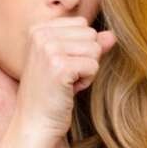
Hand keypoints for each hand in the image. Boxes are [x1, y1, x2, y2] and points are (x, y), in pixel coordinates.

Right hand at [14, 16, 116, 139]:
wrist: (34, 123)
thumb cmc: (51, 94)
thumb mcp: (69, 63)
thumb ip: (89, 45)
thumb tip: (112, 35)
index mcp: (38, 29)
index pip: (83, 25)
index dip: (79, 49)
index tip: (60, 66)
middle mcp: (41, 35)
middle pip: (91, 34)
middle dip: (85, 58)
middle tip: (64, 77)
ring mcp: (49, 49)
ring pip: (95, 49)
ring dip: (87, 70)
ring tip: (66, 83)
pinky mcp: (59, 66)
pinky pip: (94, 66)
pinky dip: (86, 81)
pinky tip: (68, 90)